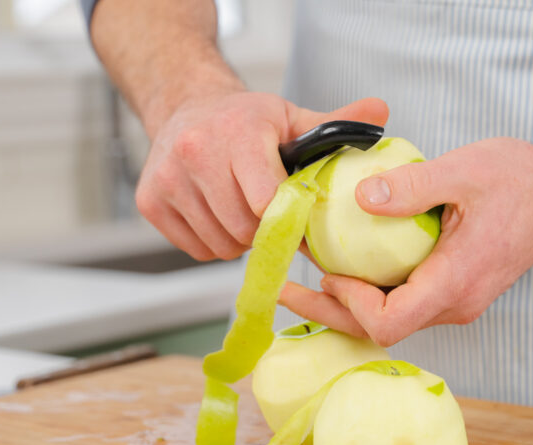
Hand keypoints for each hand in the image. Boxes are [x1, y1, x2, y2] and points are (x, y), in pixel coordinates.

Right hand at [136, 90, 388, 259]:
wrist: (186, 107)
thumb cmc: (245, 120)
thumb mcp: (291, 117)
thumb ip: (337, 123)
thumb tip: (381, 112)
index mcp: (238, 132)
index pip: (268, 202)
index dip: (291, 220)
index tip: (303, 220)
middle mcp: (196, 152)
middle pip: (245, 229)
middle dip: (266, 231)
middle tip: (272, 215)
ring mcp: (168, 179)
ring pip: (221, 245)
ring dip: (241, 240)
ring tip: (244, 211)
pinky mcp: (151, 201)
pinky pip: (197, 250)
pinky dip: (215, 243)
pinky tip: (220, 215)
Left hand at [280, 137, 532, 345]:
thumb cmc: (520, 178)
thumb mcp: (463, 171)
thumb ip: (412, 186)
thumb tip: (361, 198)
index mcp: (456, 283)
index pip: (390, 323)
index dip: (350, 306)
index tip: (328, 272)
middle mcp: (457, 303)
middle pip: (383, 328)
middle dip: (332, 311)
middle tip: (288, 286)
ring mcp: (458, 299)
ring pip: (394, 317)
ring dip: (350, 300)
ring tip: (312, 270)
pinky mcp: (457, 288)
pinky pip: (408, 300)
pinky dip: (375, 287)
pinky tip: (351, 262)